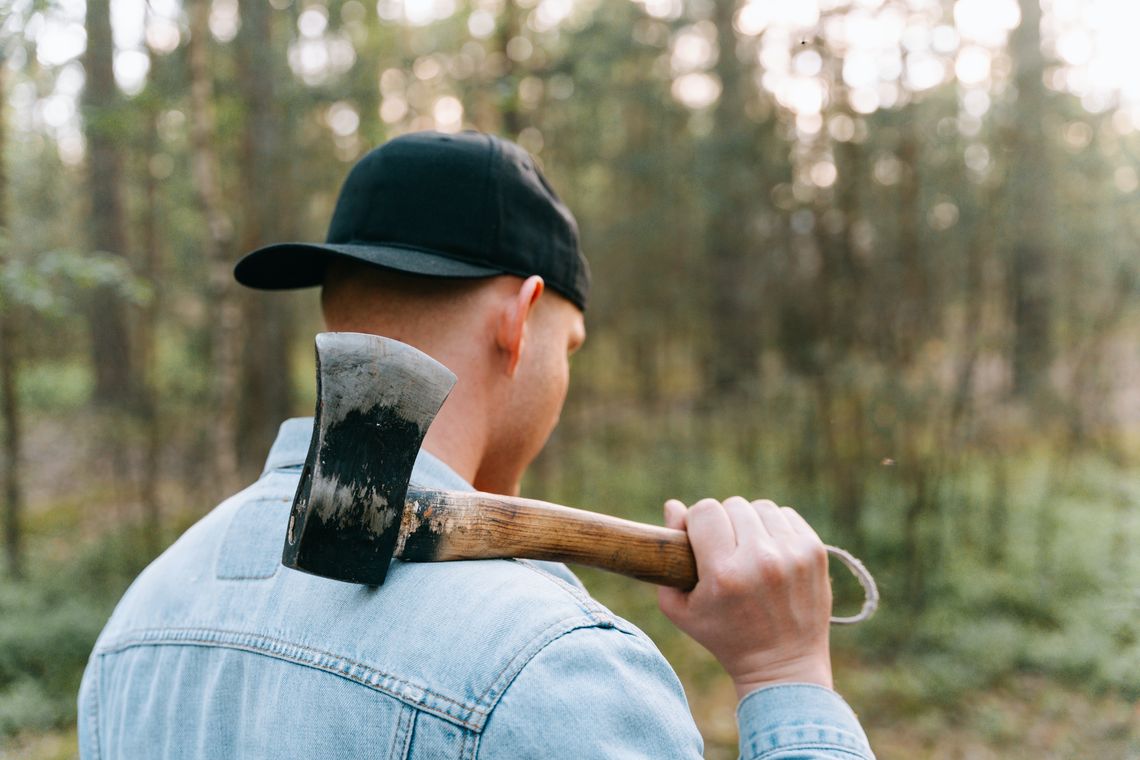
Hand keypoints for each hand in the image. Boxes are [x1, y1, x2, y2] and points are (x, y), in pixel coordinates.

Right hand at [657, 497, 833, 699]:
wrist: (783, 666)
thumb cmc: (724, 637)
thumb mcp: (680, 608)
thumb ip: (667, 556)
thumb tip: (673, 506)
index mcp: (724, 574)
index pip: (704, 511)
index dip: (696, 522)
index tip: (698, 539)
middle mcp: (760, 559)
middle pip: (731, 505)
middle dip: (722, 523)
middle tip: (724, 550)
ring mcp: (792, 554)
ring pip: (760, 507)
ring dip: (749, 523)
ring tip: (748, 550)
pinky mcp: (815, 552)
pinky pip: (786, 515)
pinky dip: (774, 528)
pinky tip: (770, 551)